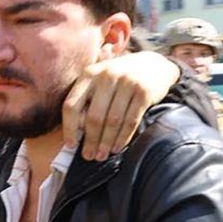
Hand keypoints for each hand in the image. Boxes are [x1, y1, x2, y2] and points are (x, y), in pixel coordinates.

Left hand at [61, 52, 179, 160]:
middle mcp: (106, 76)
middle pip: (94, 116)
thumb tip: (76, 133)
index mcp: (89, 74)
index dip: (69, 128)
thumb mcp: (100, 82)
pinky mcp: (143, 92)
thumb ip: (87, 100)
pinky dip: (123, 138)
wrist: (153, 65)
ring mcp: (126, 82)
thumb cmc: (119, 80)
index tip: (71, 145)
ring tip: (102, 155)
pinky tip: (117, 147)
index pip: (72, 105)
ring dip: (106, 142)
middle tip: (89, 156)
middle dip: (91, 140)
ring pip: (113, 121)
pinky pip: (130, 121)